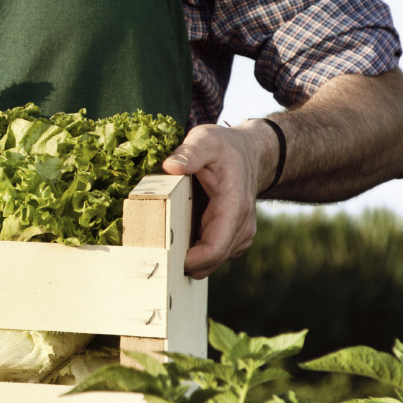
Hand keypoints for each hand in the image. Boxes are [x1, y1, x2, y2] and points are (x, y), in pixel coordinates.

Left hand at [162, 122, 273, 278]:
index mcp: (233, 206)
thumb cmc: (225, 147)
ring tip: (162, 246)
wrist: (249, 154)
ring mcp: (239, 234)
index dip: (191, 260)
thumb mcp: (206, 140)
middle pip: (212, 260)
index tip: (165, 256)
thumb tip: (169, 166)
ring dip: (188, 258)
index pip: (215, 247)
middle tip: (154, 256)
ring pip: (212, 260)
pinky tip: (177, 239)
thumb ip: (190, 153)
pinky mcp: (233, 237)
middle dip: (184, 262)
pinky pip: (213, 254)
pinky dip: (195, 253)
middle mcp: (241, 225)